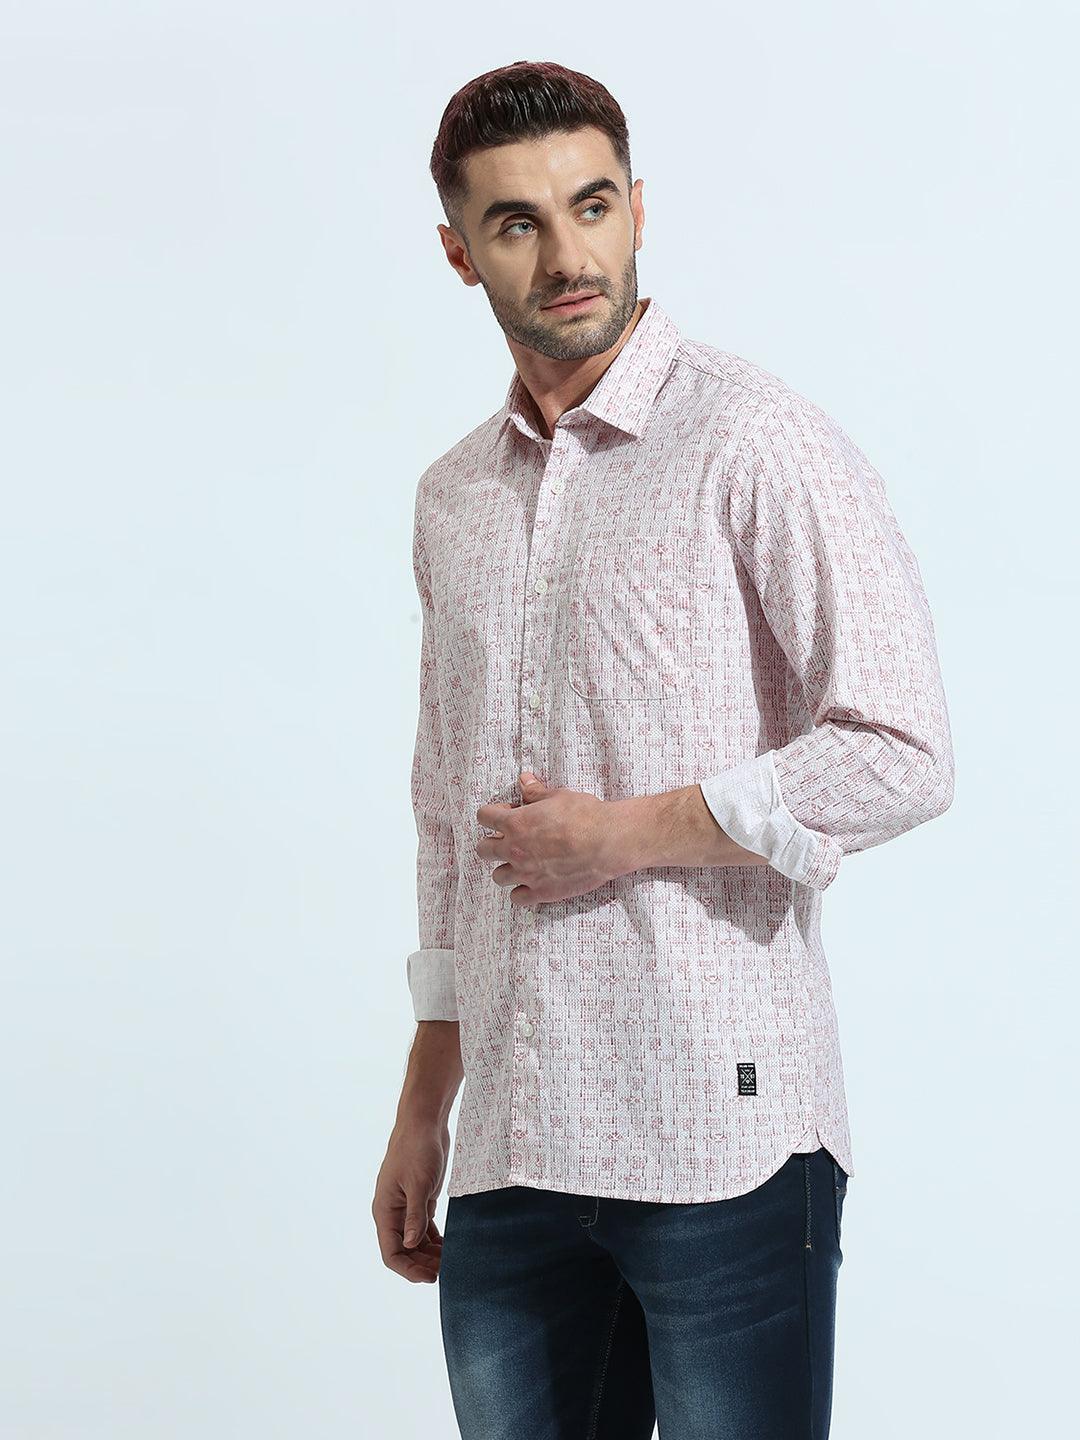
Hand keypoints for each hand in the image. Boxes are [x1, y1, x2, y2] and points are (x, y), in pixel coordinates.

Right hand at [372, 1119, 448, 1283]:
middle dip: (422, 1264)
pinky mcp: (419, 1199)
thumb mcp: (419, 1184)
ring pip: (415, 1241)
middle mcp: (393, 1213)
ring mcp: (406, 1207)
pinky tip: (450, 1247)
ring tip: (452, 1262)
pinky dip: (435, 1239)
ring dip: (431, 1254)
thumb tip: (411, 1245)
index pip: (391, 1253)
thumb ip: (415, 1215)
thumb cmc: (417, 1149)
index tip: (430, 1277)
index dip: (408, 1269)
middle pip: (404, 1251)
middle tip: (447, 1272)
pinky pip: (424, 1228)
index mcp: (385, 1211)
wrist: (424, 1123)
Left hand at [475, 771, 625, 905]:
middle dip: (492, 842)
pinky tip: (530, 884)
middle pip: (483, 850)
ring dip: (505, 869)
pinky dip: (521, 892)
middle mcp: (515, 850)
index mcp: (516, 823)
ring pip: (498, 876)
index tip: (505, 814)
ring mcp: (526, 874)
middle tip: (507, 840)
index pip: (484, 817)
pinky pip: (517, 898)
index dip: (491, 814)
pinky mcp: (541, 892)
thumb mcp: (558, 797)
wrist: (608, 842)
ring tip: (519, 864)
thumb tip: (524, 780)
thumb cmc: (585, 816)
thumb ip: (536, 792)